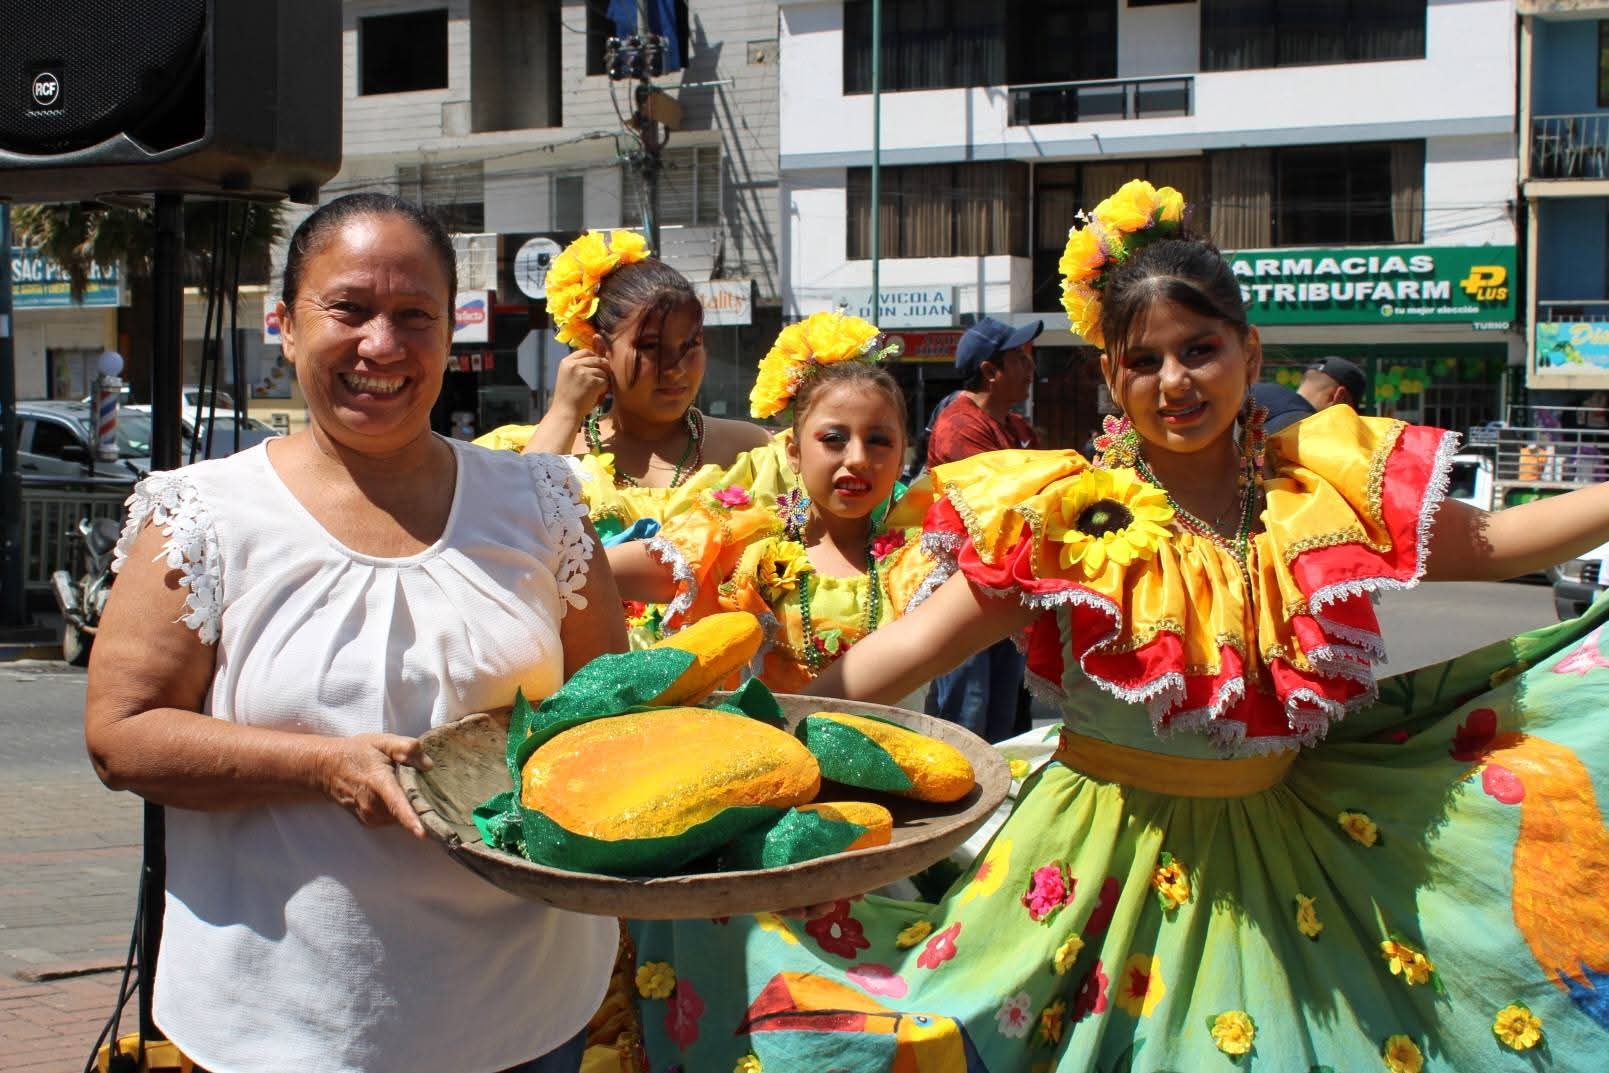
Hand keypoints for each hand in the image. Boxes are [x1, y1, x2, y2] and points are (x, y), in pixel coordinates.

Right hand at [318, 733, 434, 837]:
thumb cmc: (357, 752)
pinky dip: (398, 811)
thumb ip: (406, 748)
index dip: (410, 819)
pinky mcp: (368, 821)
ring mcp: (369, 815)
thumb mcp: (382, 742)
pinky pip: (392, 819)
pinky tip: (395, 795)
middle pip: (405, 812)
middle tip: (424, 788)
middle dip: (420, 806)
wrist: (327, 768)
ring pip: (400, 817)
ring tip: (403, 787)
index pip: (397, 803)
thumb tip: (428, 764)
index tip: (423, 834)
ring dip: (408, 808)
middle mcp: (373, 804)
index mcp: (379, 782)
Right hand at [551, 349, 612, 420]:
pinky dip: (604, 389)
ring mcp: (583, 372)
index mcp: (566, 362)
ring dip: (603, 381)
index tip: (597, 366)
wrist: (565, 412)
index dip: (594, 357)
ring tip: (595, 391)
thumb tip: (599, 357)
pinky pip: (605, 381)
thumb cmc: (568, 397)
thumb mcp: (567, 376)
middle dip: (603, 369)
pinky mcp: (592, 381)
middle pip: (597, 359)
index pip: (586, 351)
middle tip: (602, 379)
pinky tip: (596, 396)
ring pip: (603, 371)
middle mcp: (574, 365)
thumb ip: (578, 366)